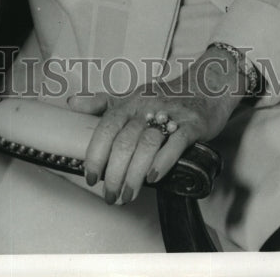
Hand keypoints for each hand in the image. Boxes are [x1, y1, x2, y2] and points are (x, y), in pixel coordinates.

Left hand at [68, 48, 244, 204]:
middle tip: (110, 194)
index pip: (107, 126)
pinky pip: (176, 143)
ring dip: (134, 174)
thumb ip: (102, 103)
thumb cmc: (167, 96)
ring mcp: (171, 114)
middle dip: (114, 173)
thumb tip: (71, 103)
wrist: (208, 85)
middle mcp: (148, 106)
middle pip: (125, 141)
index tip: (91, 176)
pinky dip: (163, 162)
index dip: (96, 153)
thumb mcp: (133, 96)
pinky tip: (153, 178)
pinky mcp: (192, 124)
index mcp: (131, 101)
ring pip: (147, 145)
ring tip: (128, 194)